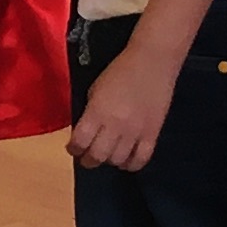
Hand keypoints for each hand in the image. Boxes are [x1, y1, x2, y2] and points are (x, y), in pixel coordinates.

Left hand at [69, 46, 175, 171]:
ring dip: (108, 160)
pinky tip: (126, 160)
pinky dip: (131, 164)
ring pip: (117, 160)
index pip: (80, 142)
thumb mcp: (96, 89)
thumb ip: (90, 113)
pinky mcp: (152, 134)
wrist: (153, 62)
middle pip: (97, 156)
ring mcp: (135, 132)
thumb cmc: (121, 71)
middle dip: (88, 160)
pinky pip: (140, 159)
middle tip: (87, 157)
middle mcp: (115, 125)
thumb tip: (84, 132)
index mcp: (97, 111)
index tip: (73, 148)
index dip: (73, 149)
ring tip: (107, 155)